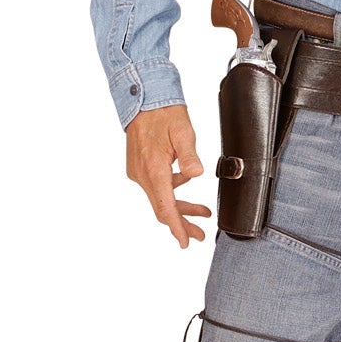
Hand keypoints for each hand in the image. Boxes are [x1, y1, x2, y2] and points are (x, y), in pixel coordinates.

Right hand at [125, 103, 212, 247]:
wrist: (142, 99)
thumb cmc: (163, 113)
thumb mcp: (183, 132)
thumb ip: (189, 155)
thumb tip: (197, 173)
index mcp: (154, 169)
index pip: (166, 207)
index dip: (177, 227)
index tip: (185, 242)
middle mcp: (142, 175)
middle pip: (163, 209)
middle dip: (182, 223)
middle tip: (200, 235)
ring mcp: (138, 172)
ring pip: (160, 198)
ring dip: (180, 207)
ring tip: (202, 212)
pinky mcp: (138, 167)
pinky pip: (156, 186)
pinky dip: (172, 190)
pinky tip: (185, 180)